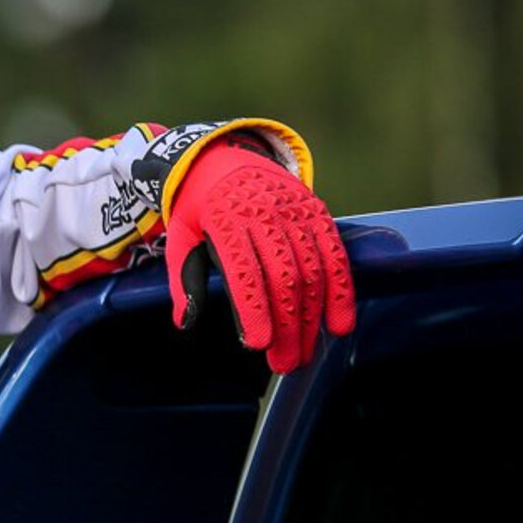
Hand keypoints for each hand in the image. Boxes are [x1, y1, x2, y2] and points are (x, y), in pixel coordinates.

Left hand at [163, 134, 355, 371]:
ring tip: (306, 352)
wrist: (222, 159)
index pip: (245, 271)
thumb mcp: (181, 237)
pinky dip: (341, 290)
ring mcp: (294, 212)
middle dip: (288, 325)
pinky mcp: (316, 212)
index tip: (259, 343)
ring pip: (312, 270)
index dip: (254, 309)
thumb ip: (185, 279)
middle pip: (283, 278)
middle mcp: (264, 214)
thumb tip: (185, 321)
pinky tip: (340, 323)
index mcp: (226, 221)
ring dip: (313, 317)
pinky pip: (334, 254)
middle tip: (286, 363)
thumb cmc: (198, 208)